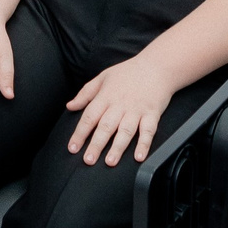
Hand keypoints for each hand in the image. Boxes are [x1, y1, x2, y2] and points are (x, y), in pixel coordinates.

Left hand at [64, 52, 179, 165]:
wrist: (156, 66)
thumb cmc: (128, 72)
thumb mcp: (102, 78)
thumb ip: (85, 93)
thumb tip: (70, 106)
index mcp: (105, 96)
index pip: (89, 117)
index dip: (80, 133)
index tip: (73, 148)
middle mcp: (120, 105)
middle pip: (106, 127)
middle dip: (96, 144)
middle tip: (88, 160)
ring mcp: (137, 110)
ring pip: (125, 131)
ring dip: (117, 147)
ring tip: (110, 161)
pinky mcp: (152, 114)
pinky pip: (148, 131)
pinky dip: (144, 144)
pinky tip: (138, 156)